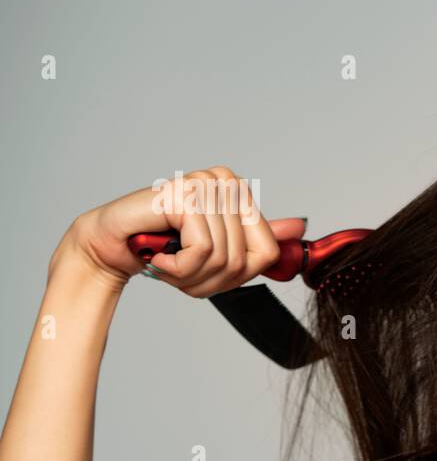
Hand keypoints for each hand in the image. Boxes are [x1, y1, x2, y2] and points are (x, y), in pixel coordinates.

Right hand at [52, 167, 306, 296]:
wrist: (113, 248)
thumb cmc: (166, 251)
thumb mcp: (221, 255)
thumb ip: (260, 240)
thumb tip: (299, 228)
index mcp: (238, 191)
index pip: (268, 251)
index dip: (239, 274)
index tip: (207, 269)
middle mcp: (224, 180)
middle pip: (246, 258)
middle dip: (213, 280)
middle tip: (180, 269)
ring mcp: (204, 183)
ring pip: (225, 257)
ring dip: (192, 276)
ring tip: (167, 262)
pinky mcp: (184, 194)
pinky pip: (203, 251)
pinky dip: (179, 268)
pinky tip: (159, 256)